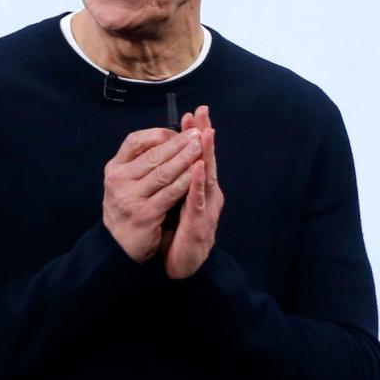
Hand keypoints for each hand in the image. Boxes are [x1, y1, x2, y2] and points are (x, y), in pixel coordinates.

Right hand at [103, 126, 204, 262]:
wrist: (119, 245)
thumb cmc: (129, 207)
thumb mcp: (126, 181)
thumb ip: (142, 162)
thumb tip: (169, 137)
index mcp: (114, 168)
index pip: (134, 141)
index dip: (158, 134)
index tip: (178, 131)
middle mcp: (118, 180)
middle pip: (153, 155)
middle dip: (178, 143)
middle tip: (198, 133)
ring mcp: (130, 198)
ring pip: (163, 173)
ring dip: (185, 159)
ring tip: (201, 148)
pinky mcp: (144, 214)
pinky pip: (169, 193)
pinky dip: (185, 181)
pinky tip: (198, 173)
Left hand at [160, 105, 223, 278]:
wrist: (185, 268)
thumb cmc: (180, 235)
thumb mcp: (178, 204)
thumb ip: (178, 183)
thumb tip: (172, 160)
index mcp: (201, 189)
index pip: (199, 157)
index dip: (197, 135)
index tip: (192, 114)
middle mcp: (207, 196)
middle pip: (206, 160)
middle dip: (204, 135)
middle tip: (202, 111)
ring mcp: (206, 210)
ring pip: (207, 177)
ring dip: (207, 153)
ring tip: (205, 131)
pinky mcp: (199, 225)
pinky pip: (198, 201)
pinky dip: (198, 183)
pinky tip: (197, 167)